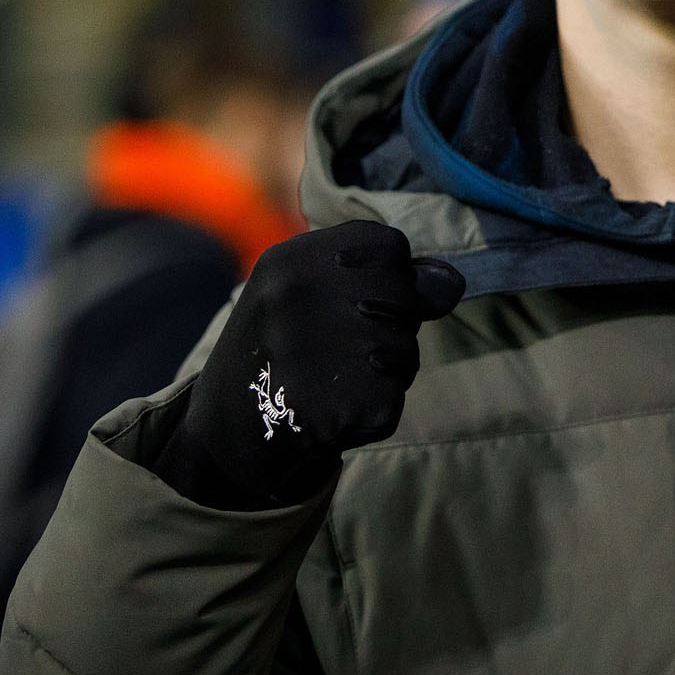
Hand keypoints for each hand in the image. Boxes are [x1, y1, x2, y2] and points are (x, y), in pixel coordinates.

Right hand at [173, 220, 465, 504]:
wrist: (223, 429)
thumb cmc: (284, 343)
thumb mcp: (318, 290)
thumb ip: (391, 276)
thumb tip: (450, 284)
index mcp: (291, 259)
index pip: (391, 245)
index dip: (385, 276)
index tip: (346, 298)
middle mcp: (296, 298)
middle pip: (405, 298)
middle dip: (389, 324)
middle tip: (334, 347)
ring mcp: (315, 354)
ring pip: (404, 351)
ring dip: (384, 371)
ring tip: (330, 378)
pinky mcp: (338, 409)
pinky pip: (393, 399)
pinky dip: (373, 409)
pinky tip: (330, 410)